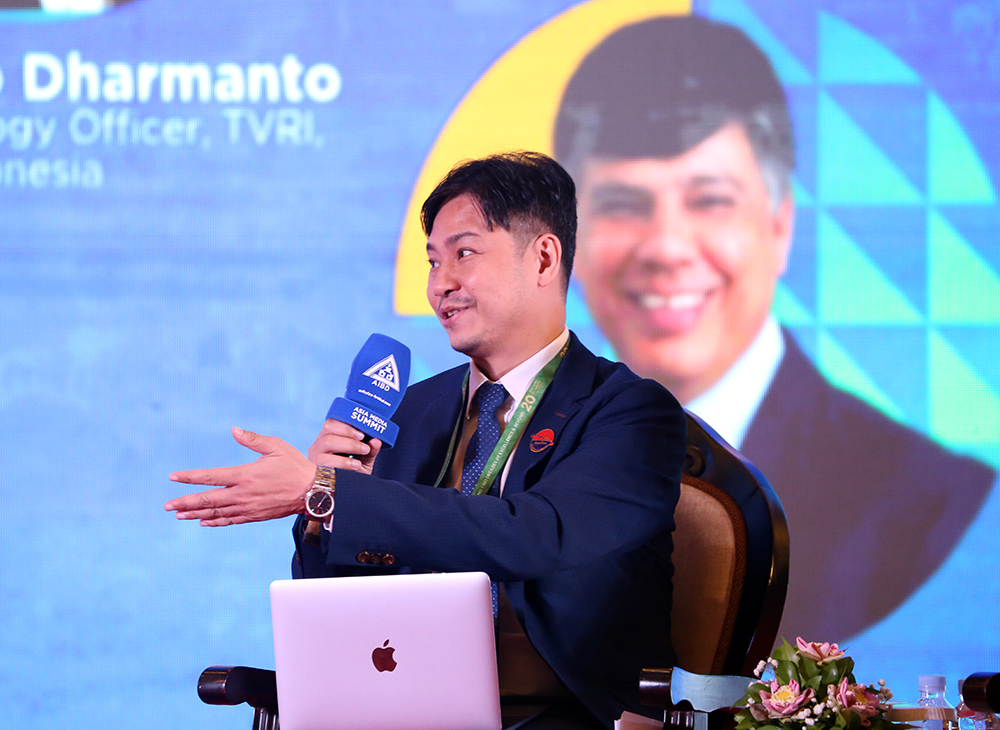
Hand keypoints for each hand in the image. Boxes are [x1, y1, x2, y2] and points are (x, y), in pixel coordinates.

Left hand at [164, 427, 316, 525]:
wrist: (312, 492)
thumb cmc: (295, 466)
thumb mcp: (275, 447)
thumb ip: (252, 440)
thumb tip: (234, 431)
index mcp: (245, 475)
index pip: (210, 477)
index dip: (190, 477)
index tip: (173, 477)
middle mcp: (242, 494)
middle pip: (207, 500)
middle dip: (185, 502)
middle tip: (167, 505)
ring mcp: (248, 507)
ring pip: (216, 512)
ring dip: (195, 513)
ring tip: (179, 514)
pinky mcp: (255, 516)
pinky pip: (230, 520)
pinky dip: (215, 521)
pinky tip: (204, 521)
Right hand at [307, 419, 381, 474]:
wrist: (342, 497)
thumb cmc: (351, 476)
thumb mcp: (363, 461)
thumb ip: (370, 451)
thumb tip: (377, 440)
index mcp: (328, 438)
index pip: (332, 423)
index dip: (347, 424)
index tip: (363, 433)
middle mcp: (318, 445)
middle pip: (329, 429)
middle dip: (349, 434)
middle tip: (364, 445)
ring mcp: (315, 456)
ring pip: (328, 442)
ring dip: (349, 446)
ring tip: (363, 454)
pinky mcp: (314, 469)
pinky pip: (326, 461)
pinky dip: (344, 462)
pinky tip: (355, 467)